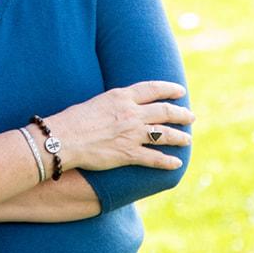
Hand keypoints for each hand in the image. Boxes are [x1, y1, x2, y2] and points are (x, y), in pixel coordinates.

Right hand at [44, 81, 193, 171]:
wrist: (63, 139)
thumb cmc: (73, 120)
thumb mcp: (97, 101)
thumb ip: (114, 103)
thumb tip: (123, 105)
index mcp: (122, 96)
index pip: (153, 88)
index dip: (169, 89)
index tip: (180, 91)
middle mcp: (131, 113)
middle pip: (164, 111)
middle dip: (181, 114)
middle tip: (190, 116)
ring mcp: (132, 134)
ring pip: (164, 134)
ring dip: (179, 137)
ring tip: (187, 139)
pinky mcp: (128, 154)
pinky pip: (154, 158)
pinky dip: (167, 162)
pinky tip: (175, 164)